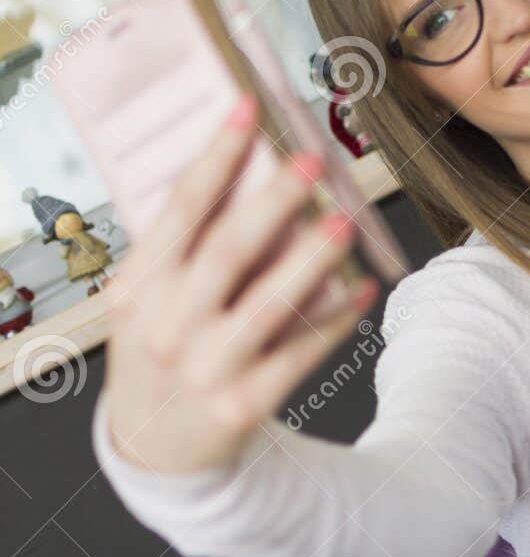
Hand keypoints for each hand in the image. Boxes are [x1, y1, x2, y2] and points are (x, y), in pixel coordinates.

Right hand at [102, 95, 377, 475]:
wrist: (157, 447)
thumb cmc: (164, 348)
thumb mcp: (152, 298)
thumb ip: (188, 248)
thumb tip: (251, 170)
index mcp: (140, 286)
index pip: (180, 209)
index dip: (217, 156)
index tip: (249, 109)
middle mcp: (167, 325)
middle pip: (227, 249)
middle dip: (273, 201)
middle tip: (313, 162)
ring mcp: (205, 367)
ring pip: (268, 303)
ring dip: (311, 259)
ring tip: (346, 221)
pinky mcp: (244, 403)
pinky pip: (299, 354)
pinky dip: (333, 319)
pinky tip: (363, 288)